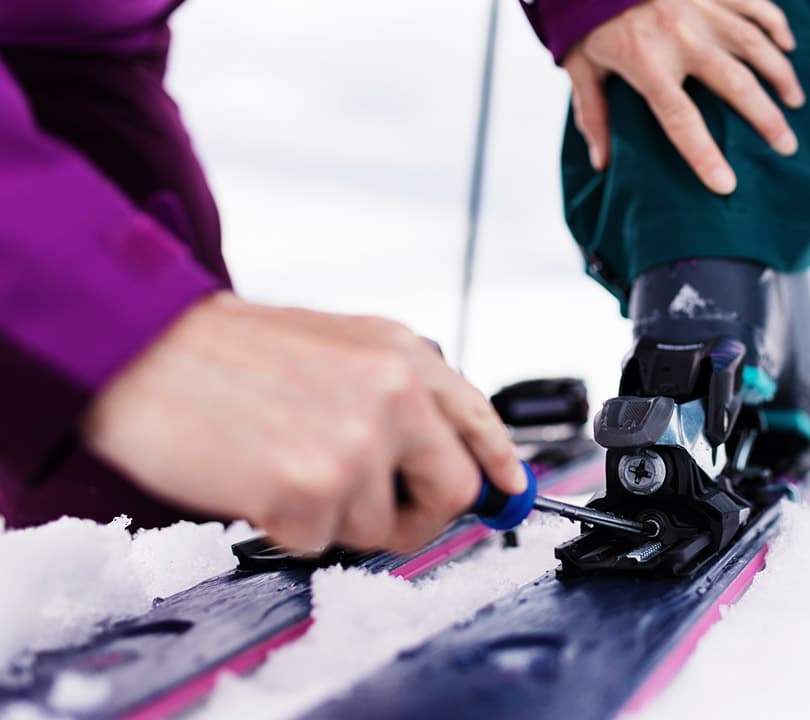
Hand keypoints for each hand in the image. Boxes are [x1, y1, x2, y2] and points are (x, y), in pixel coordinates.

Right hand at [82, 292, 525, 554]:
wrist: (142, 347)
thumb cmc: (225, 351)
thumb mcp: (337, 345)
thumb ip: (398, 393)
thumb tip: (445, 453)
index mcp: (402, 355)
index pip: (478, 421)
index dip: (497, 465)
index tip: (505, 491)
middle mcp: (394, 394)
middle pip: (455, 491)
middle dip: (421, 514)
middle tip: (374, 507)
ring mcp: (357, 443)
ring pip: (382, 527)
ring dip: (335, 516)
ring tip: (285, 463)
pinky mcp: (312, 489)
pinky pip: (322, 542)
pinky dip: (290, 526)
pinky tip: (258, 479)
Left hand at [562, 0, 803, 194]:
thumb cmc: (585, 19)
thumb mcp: (579, 66)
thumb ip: (593, 114)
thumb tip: (602, 164)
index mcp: (644, 61)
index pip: (680, 118)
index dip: (703, 154)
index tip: (726, 184)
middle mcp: (678, 35)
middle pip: (734, 83)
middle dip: (766, 118)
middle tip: (787, 146)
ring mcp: (700, 8)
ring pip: (754, 44)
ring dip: (780, 74)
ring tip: (796, 102)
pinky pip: (754, 4)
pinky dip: (776, 24)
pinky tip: (789, 47)